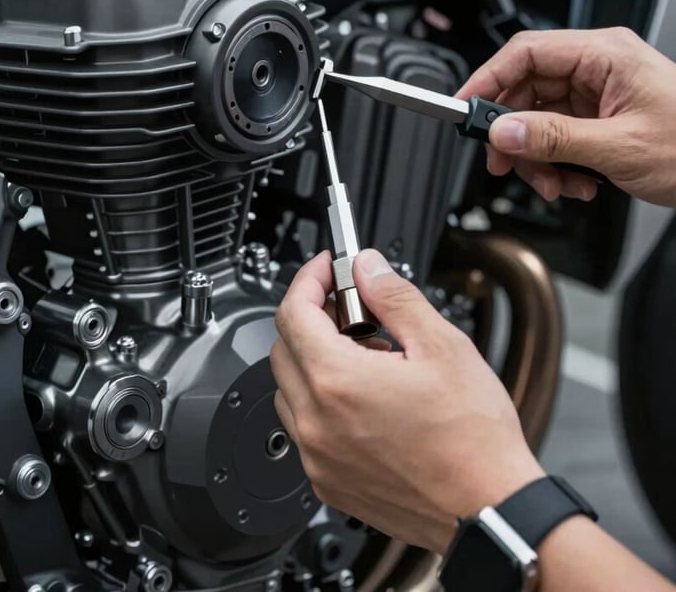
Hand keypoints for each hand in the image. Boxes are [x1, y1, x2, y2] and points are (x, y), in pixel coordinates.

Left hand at [271, 249, 543, 553]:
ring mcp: (318, 457)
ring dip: (315, 361)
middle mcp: (316, 422)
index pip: (294, 311)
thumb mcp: (441, 345)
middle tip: (354, 310)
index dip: (310, 279)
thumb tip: (368, 268)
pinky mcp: (328, 482)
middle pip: (284, 347)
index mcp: (337, 381)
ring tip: (368, 358)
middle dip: (313, 318)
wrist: (491, 508)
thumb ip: (394, 297)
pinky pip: (305, 428)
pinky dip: (322, 403)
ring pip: (290, 389)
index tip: (328, 269)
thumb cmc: (474, 438)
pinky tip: (366, 399)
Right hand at [457, 27, 675, 204]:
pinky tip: (575, 183)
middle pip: (525, 90)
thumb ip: (554, 138)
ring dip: (536, 157)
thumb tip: (503, 131)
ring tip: (553, 184)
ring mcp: (597, 93)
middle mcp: (597, 67)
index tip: (464, 108)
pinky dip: (556, 164)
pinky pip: (557, 136)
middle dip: (512, 132)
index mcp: (604, 54)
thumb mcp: (619, 146)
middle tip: (503, 162)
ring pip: (537, 119)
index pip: (526, 53)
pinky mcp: (599, 118)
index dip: (487, 79)